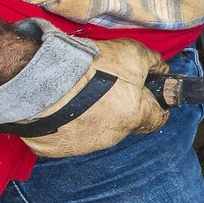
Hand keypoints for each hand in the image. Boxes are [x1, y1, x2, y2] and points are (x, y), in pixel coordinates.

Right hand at [0, 35, 170, 157]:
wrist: (41, 77)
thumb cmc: (90, 65)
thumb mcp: (133, 53)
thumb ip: (154, 64)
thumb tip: (162, 71)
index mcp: (134, 117)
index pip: (158, 119)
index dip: (156, 104)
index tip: (149, 95)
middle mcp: (112, 137)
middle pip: (126, 123)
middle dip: (122, 106)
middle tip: (107, 85)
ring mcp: (83, 145)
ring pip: (98, 130)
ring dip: (95, 115)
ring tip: (80, 93)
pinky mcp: (56, 148)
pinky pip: (69, 136)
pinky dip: (68, 124)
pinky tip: (61, 106)